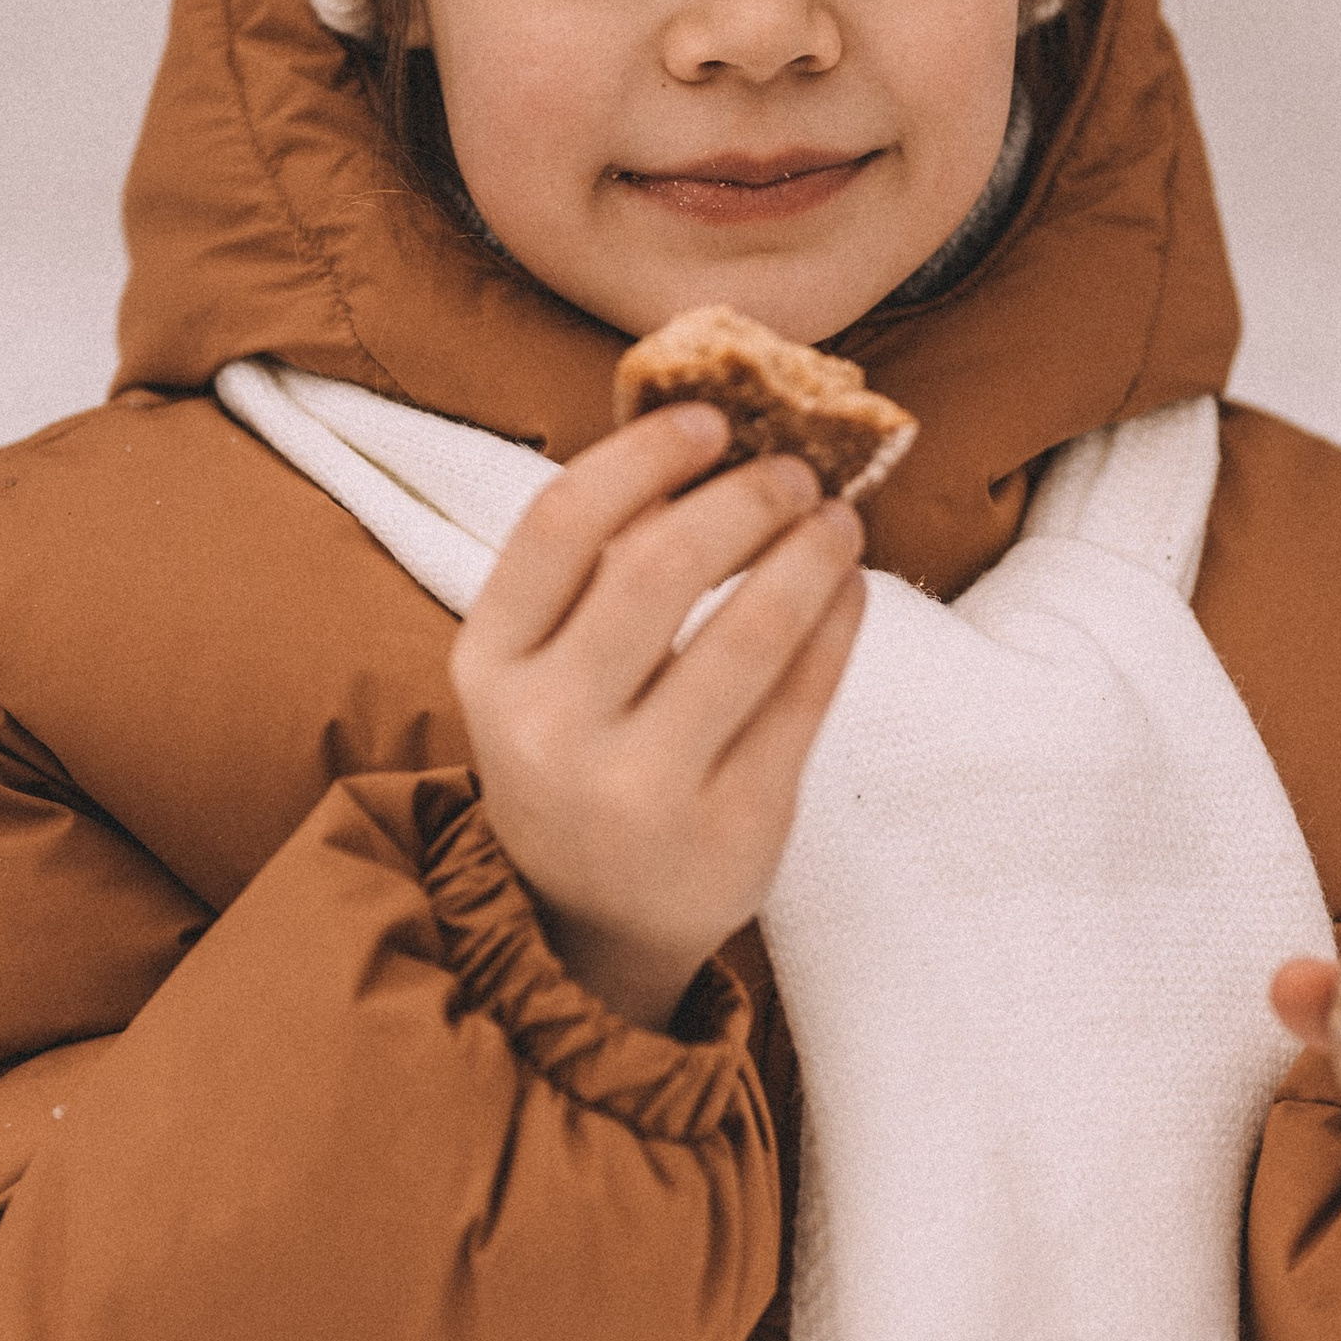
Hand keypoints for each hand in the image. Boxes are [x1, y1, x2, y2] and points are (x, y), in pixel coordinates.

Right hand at [449, 403, 866, 1030]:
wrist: (593, 921)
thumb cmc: (580, 750)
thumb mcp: (545, 667)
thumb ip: (596, 565)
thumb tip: (702, 431)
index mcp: (491, 666)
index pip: (559, 524)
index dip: (644, 455)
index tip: (711, 420)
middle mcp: (551, 729)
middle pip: (661, 567)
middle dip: (746, 499)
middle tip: (794, 470)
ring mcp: (639, 788)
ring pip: (747, 635)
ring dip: (809, 556)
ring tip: (838, 523)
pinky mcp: (730, 827)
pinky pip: (802, 701)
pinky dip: (838, 626)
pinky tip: (849, 590)